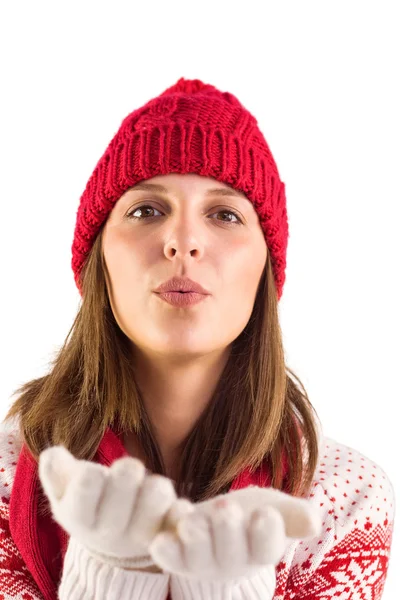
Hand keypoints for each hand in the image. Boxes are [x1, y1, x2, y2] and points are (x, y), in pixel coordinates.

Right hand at [38, 445, 176, 569]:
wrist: (115, 538)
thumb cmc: (89, 501)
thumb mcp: (67, 488)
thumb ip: (57, 471)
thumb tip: (52, 454)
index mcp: (78, 516)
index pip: (81, 500)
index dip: (88, 482)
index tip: (93, 471)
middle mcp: (109, 531)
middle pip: (118, 504)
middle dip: (125, 477)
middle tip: (129, 466)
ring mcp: (140, 535)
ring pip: (153, 507)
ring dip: (156, 489)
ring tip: (154, 483)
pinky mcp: (167, 532)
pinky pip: (177, 521)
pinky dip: (180, 511)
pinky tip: (179, 506)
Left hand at [148, 485, 321, 581]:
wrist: (219, 521)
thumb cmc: (252, 514)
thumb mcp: (276, 508)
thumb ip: (293, 515)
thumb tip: (314, 521)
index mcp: (261, 549)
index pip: (267, 547)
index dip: (267, 533)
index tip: (265, 514)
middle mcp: (232, 562)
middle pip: (231, 553)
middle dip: (228, 531)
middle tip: (225, 507)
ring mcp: (203, 563)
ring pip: (199, 558)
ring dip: (196, 540)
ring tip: (191, 520)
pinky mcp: (177, 557)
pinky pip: (170, 559)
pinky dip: (166, 552)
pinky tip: (160, 541)